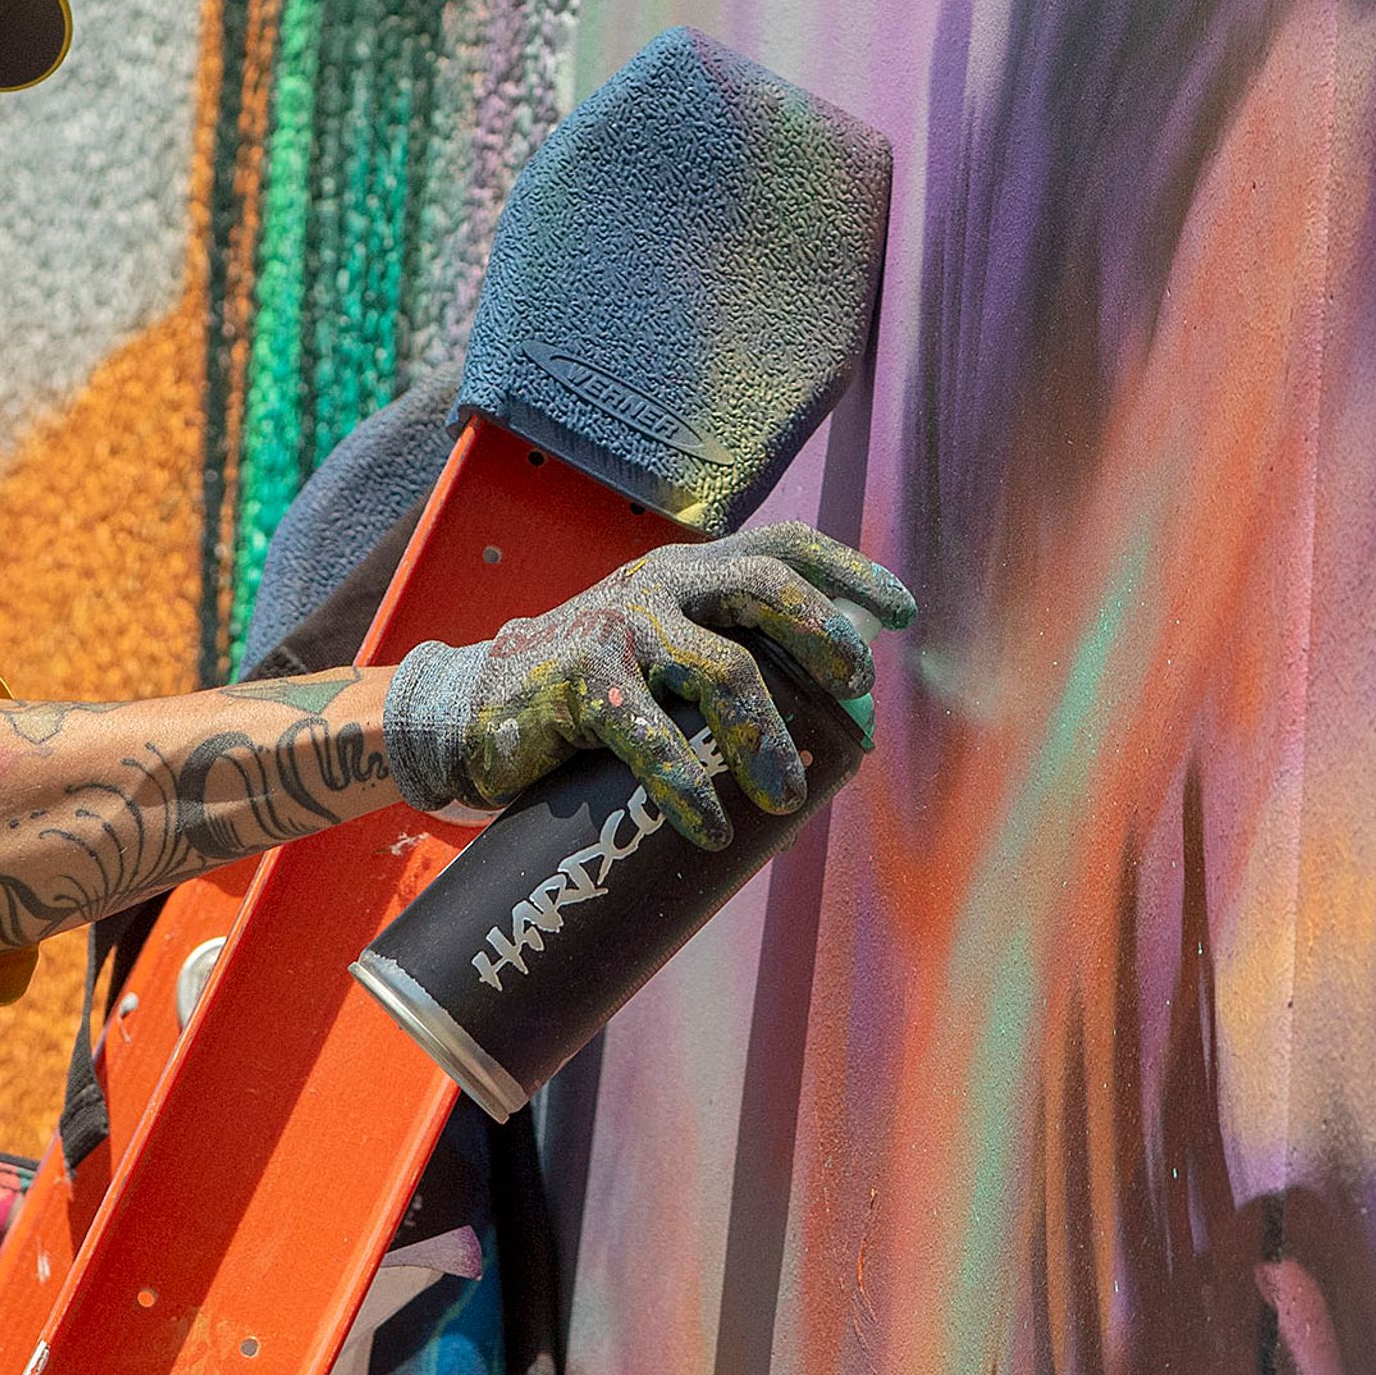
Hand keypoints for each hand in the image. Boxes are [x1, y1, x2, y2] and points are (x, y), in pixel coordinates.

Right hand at [384, 524, 917, 849]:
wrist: (471, 713)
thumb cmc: (584, 697)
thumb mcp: (657, 660)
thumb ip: (720, 668)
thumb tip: (829, 731)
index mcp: (687, 573)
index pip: (783, 545)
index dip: (848, 572)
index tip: (904, 614)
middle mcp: (659, 585)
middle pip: (766, 586)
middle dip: (825, 636)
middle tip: (857, 692)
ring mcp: (620, 627)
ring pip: (724, 671)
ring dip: (769, 740)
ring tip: (785, 797)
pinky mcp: (582, 680)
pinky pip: (652, 737)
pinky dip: (689, 789)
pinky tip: (711, 829)